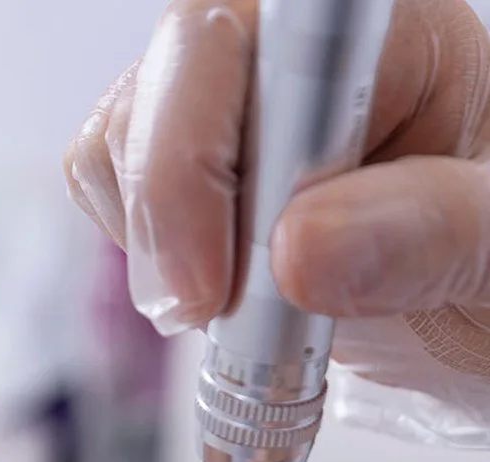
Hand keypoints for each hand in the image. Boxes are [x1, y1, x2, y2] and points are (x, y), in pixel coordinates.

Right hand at [65, 0, 489, 397]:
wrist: (476, 318)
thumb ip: (427, 236)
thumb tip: (301, 250)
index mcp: (385, 36)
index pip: (243, 33)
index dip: (198, 151)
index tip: (212, 283)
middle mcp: (297, 60)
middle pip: (167, 81)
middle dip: (168, 214)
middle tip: (213, 314)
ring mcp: (237, 119)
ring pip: (121, 142)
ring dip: (159, 256)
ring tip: (250, 319)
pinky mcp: (195, 180)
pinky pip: (116, 199)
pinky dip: (149, 273)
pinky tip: (224, 310)